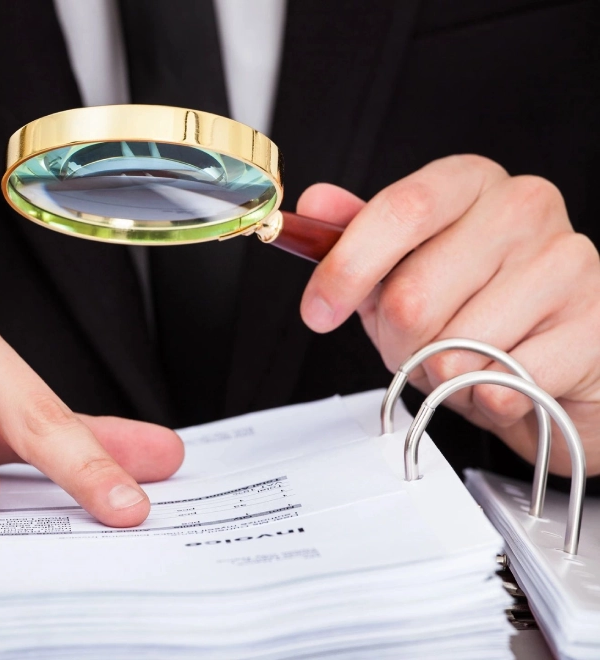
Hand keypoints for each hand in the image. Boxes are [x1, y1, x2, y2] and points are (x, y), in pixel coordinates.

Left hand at [297, 155, 599, 475]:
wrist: (560, 359)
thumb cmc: (478, 304)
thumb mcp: (405, 266)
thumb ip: (358, 236)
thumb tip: (315, 204)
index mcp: (470, 182)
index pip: (401, 210)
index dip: (348, 268)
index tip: (317, 311)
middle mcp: (524, 207)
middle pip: (414, 295)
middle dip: (396, 341)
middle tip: (415, 344)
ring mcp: (568, 261)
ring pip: (454, 348)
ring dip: (441, 373)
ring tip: (464, 359)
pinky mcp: (594, 324)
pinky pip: (501, 384)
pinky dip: (485, 399)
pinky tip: (503, 378)